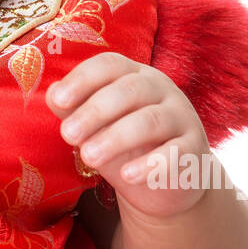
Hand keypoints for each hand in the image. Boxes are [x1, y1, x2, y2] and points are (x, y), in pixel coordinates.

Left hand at [47, 52, 210, 218]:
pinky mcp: (195, 149)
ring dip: (116, 137)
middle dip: (94, 111)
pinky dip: (150, 164)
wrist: (165, 183)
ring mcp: (181, 117)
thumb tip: (52, 94)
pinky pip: (175, 153)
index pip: (109, 65)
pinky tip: (127, 176)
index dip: (83, 79)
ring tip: (88, 157)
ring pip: (151, 120)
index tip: (57, 101)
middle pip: (128, 91)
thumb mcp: (96, 126)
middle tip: (67, 135)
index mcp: (134, 75)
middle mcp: (161, 89)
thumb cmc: (123, 146)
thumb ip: (74, 108)